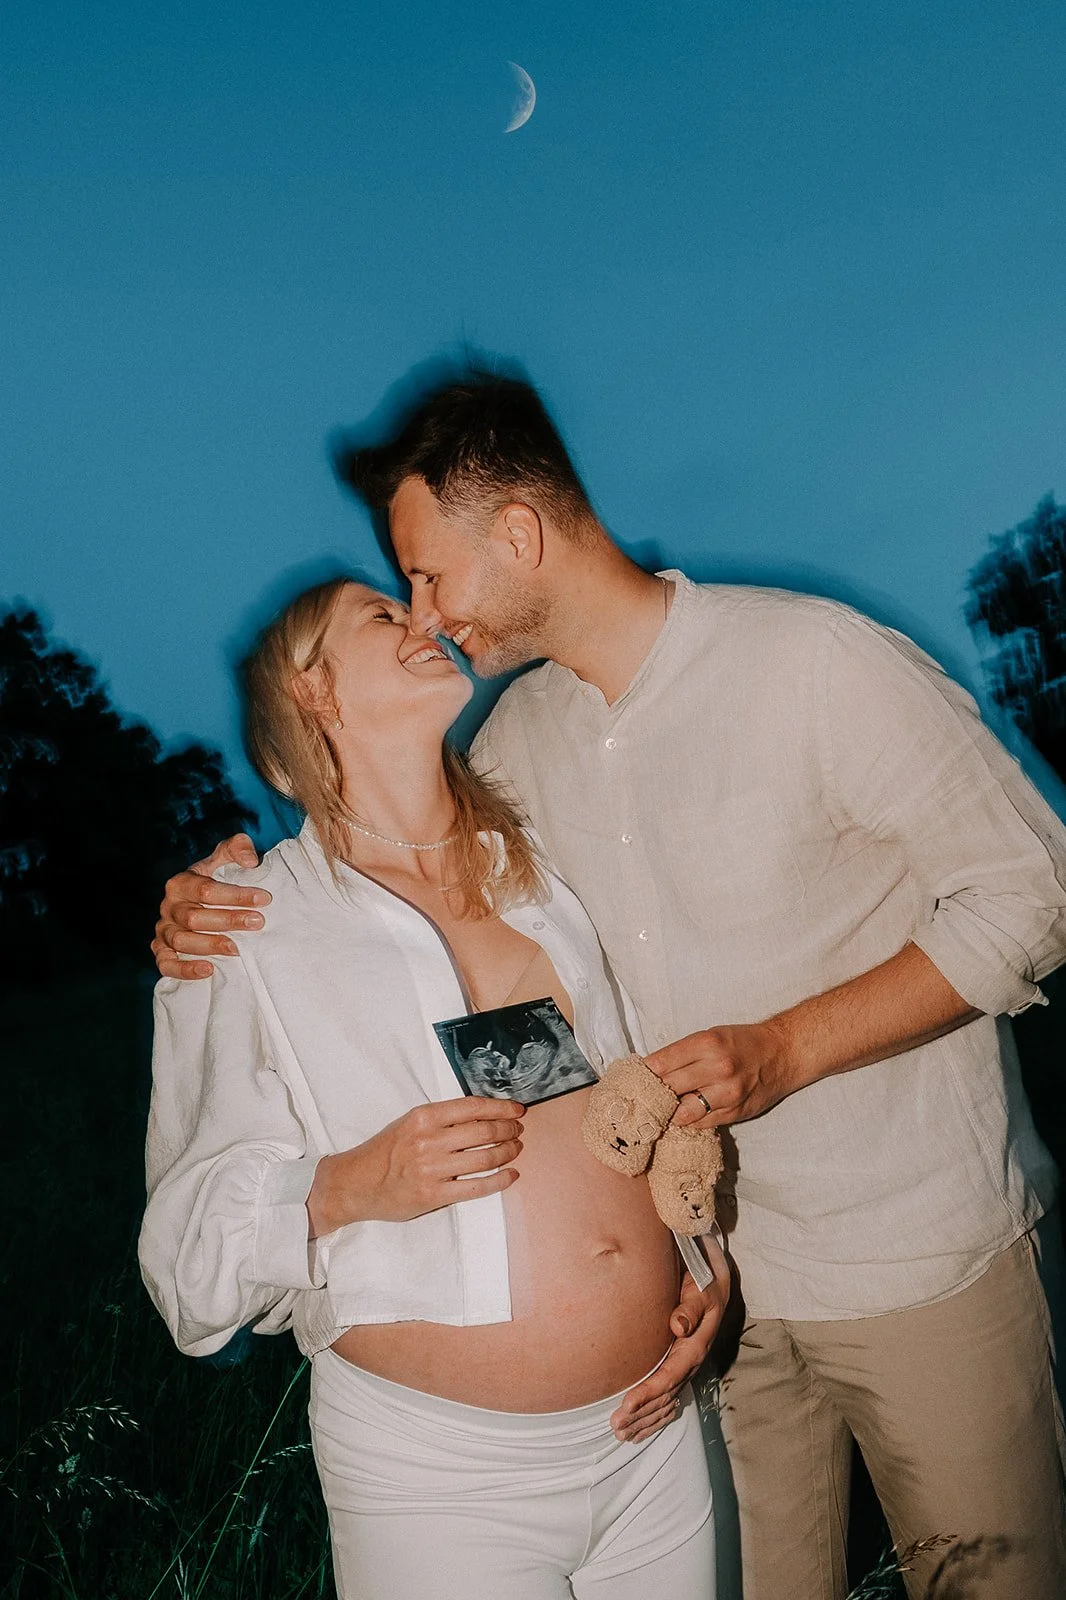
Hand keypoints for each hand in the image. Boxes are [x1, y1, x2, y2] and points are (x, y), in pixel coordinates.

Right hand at [152, 834, 269, 979]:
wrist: (200, 902)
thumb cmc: (216, 879)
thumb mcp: (225, 857)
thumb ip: (238, 847)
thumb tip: (250, 861)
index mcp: (180, 883)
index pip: (206, 890)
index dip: (235, 895)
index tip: (264, 899)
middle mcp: (168, 907)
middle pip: (194, 917)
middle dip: (229, 920)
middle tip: (258, 923)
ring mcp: (163, 931)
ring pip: (182, 941)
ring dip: (211, 946)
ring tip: (239, 949)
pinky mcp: (162, 952)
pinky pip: (166, 964)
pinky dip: (184, 969)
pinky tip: (208, 970)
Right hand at [306, 1097, 525, 1233]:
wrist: (355, 1184)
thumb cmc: (383, 1152)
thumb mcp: (408, 1123)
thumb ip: (440, 1118)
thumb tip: (480, 1114)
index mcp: (423, 1117)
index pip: (473, 1107)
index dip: (501, 1107)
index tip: (517, 1109)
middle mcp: (429, 1140)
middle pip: (484, 1131)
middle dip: (508, 1129)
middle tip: (517, 1131)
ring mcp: (432, 1169)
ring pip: (485, 1157)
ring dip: (507, 1152)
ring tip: (515, 1149)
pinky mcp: (435, 1195)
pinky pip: (477, 1187)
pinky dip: (500, 1180)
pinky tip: (511, 1175)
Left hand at [610, 1239, 730, 1442]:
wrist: (716, 1283)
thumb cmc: (704, 1283)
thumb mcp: (700, 1289)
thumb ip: (690, 1308)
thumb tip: (678, 1326)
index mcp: (694, 1347)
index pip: (668, 1376)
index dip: (647, 1393)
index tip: (626, 1406)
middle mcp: (691, 1363)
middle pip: (665, 1397)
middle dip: (641, 1415)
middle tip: (616, 1428)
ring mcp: (686, 1368)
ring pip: (666, 1403)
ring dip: (645, 1421)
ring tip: (622, 1435)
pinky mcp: (681, 1368)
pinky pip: (670, 1401)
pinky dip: (655, 1418)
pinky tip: (640, 1429)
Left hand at [645, 1019, 798, 1126]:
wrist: (783, 1053)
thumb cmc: (743, 1042)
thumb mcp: (711, 1035)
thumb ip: (683, 1053)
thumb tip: (651, 1071)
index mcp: (707, 1043)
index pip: (662, 1062)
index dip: (642, 1073)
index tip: (631, 1080)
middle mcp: (717, 1068)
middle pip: (669, 1088)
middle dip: (651, 1095)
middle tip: (637, 1100)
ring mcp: (727, 1093)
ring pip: (683, 1112)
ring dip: (668, 1113)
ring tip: (657, 1113)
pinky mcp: (736, 1112)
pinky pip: (701, 1123)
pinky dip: (688, 1122)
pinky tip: (680, 1119)